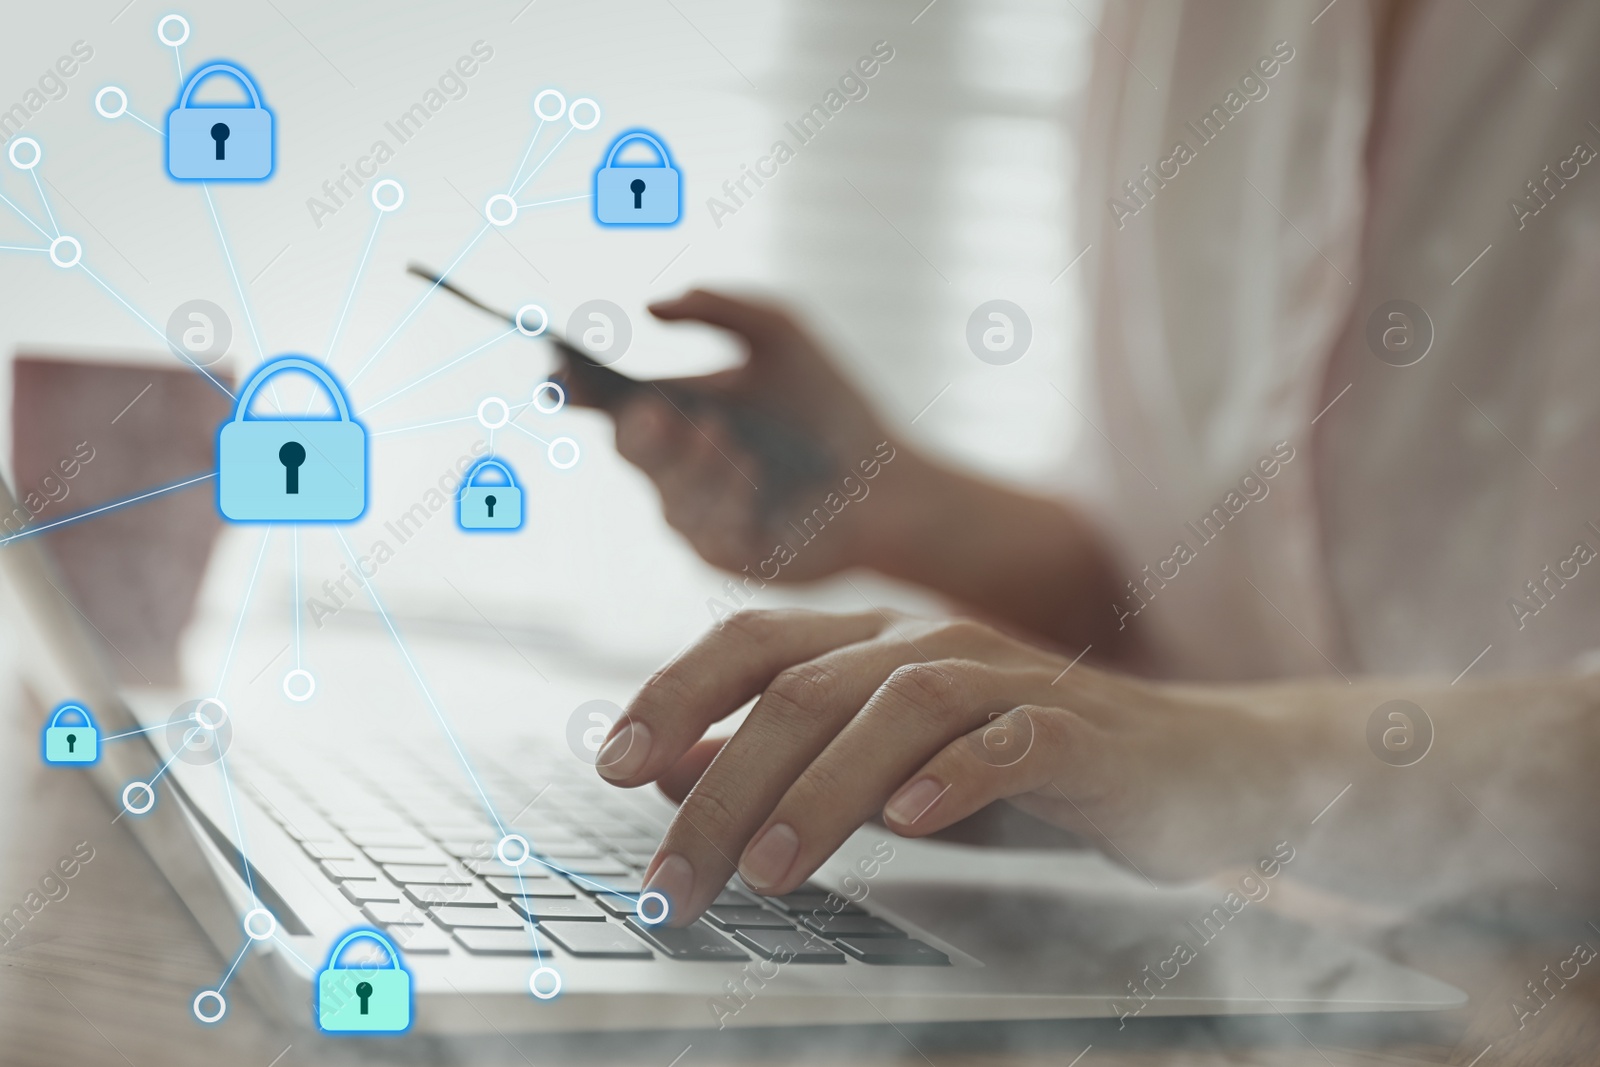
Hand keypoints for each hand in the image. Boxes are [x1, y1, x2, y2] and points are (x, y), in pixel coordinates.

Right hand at [594, 290, 907, 580]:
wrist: (888, 479)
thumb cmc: (832, 407)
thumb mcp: (782, 334)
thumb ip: (719, 307)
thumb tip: (651, 307)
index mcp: (675, 413)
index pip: (608, 402)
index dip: (576, 387)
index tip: (564, 368)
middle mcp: (676, 468)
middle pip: (631, 449)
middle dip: (639, 430)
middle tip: (657, 410)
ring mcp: (699, 517)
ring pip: (670, 496)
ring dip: (695, 465)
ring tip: (724, 436)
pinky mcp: (730, 557)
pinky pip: (710, 536)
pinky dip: (730, 501)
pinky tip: (754, 475)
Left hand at [598, 609, 1288, 924]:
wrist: (1190, 765)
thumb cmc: (1021, 763)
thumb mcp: (884, 759)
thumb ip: (783, 754)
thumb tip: (665, 766)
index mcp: (874, 642)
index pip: (752, 640)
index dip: (675, 689)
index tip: (610, 761)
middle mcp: (931, 643)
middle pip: (804, 689)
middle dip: (721, 783)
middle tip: (672, 877)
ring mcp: (1009, 680)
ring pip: (896, 709)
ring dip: (821, 791)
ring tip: (765, 869)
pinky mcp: (1082, 732)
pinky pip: (1013, 741)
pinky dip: (957, 778)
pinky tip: (913, 825)